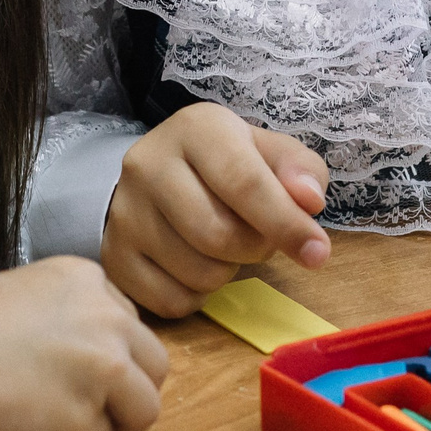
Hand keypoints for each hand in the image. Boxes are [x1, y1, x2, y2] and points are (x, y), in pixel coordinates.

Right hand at [0, 256, 167, 430]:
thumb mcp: (20, 293)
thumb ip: (65, 313)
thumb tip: (86, 354)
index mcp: (85, 278)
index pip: (128, 319)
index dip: (110, 349)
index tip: (86, 366)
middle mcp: (105, 316)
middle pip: (154, 362)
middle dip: (128, 387)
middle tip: (93, 403)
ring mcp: (102, 365)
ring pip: (145, 406)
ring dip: (114, 420)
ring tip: (69, 420)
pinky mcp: (87, 415)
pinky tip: (43, 428)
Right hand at [102, 102, 330, 316]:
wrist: (155, 176)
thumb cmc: (224, 163)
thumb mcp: (265, 151)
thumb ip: (299, 170)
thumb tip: (309, 201)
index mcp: (195, 129)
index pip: (244, 182)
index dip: (286, 223)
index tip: (318, 252)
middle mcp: (149, 164)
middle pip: (219, 235)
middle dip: (256, 248)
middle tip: (260, 238)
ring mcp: (124, 213)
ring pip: (197, 273)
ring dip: (228, 272)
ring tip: (225, 246)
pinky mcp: (113, 256)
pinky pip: (171, 301)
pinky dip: (198, 296)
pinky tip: (197, 266)